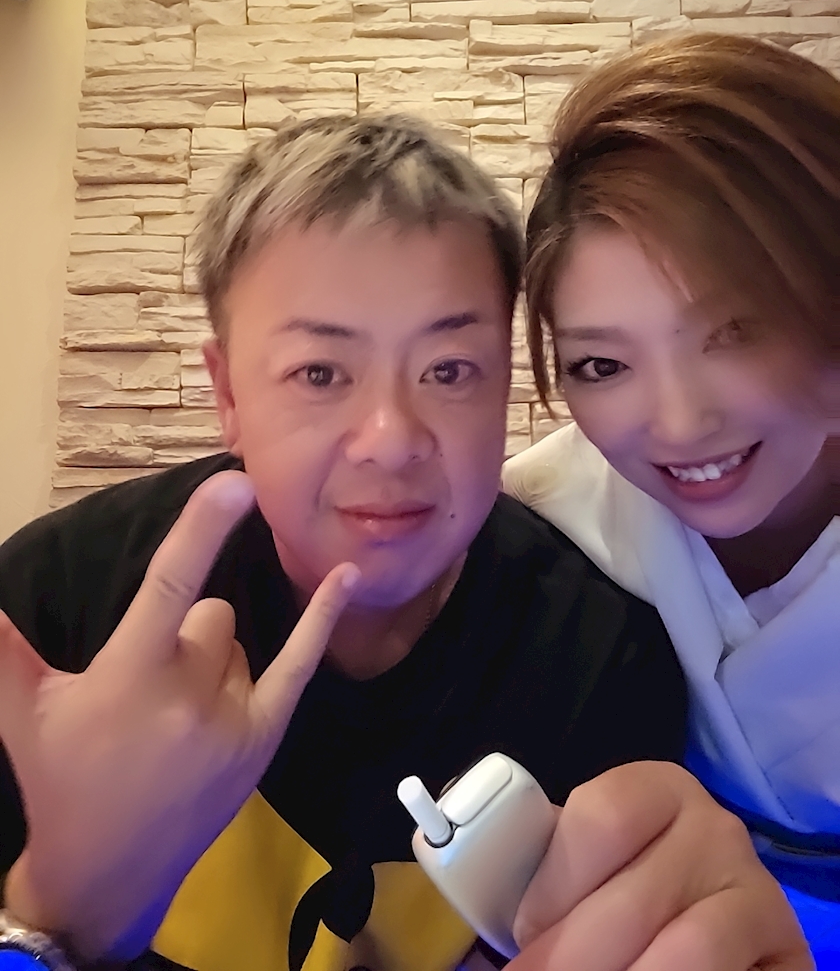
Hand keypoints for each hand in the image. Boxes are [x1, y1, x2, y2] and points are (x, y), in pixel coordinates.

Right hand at [0, 471, 359, 962]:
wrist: (109, 873)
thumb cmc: (63, 780)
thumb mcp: (25, 713)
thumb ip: (5, 650)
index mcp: (129, 675)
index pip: (169, 586)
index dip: (201, 530)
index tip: (234, 482)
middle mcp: (189, 692)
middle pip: (209, 614)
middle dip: (182, 633)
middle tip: (150, 688)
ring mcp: (234, 716)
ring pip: (238, 642)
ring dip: (213, 660)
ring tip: (176, 714)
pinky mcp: (264, 736)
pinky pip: (299, 664)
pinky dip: (321, 620)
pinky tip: (347, 578)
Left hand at [511, 762, 812, 970]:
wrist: (697, 927)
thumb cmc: (620, 892)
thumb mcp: (583, 870)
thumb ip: (539, 866)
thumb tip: (463, 874)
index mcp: (655, 790)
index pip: (603, 815)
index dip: (553, 884)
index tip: (520, 933)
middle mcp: (715, 828)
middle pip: (630, 901)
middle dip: (568, 957)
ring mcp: (755, 889)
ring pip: (682, 951)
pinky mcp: (787, 949)